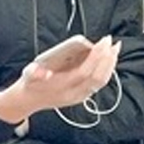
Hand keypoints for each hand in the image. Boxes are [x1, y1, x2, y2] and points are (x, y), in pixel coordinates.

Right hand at [0, 36, 120, 122]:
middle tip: (112, 42)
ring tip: (115, 49)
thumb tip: (41, 71)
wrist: (28, 101)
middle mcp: (73, 93)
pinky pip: (99, 84)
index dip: (96, 57)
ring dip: (110, 65)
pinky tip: (109, 59)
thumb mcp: (28, 75)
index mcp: (62, 87)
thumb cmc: (30, 84)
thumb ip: (34, 72)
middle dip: (107, 59)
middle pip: (97, 78)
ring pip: (101, 82)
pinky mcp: (82, 96)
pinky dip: (107, 70)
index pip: (84, 72)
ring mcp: (79, 96)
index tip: (102, 42)